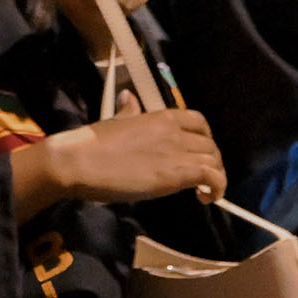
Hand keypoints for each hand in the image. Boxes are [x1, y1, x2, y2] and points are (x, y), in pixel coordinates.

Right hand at [34, 109, 226, 208]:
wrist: (80, 161)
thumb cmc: (92, 144)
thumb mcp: (115, 122)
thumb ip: (129, 112)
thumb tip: (129, 98)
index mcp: (159, 117)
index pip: (198, 120)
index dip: (204, 137)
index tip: (195, 152)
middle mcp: (173, 131)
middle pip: (210, 144)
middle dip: (210, 161)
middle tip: (199, 178)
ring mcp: (177, 152)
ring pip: (215, 160)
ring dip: (214, 176)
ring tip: (202, 191)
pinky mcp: (177, 174)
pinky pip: (212, 177)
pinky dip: (217, 188)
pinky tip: (205, 199)